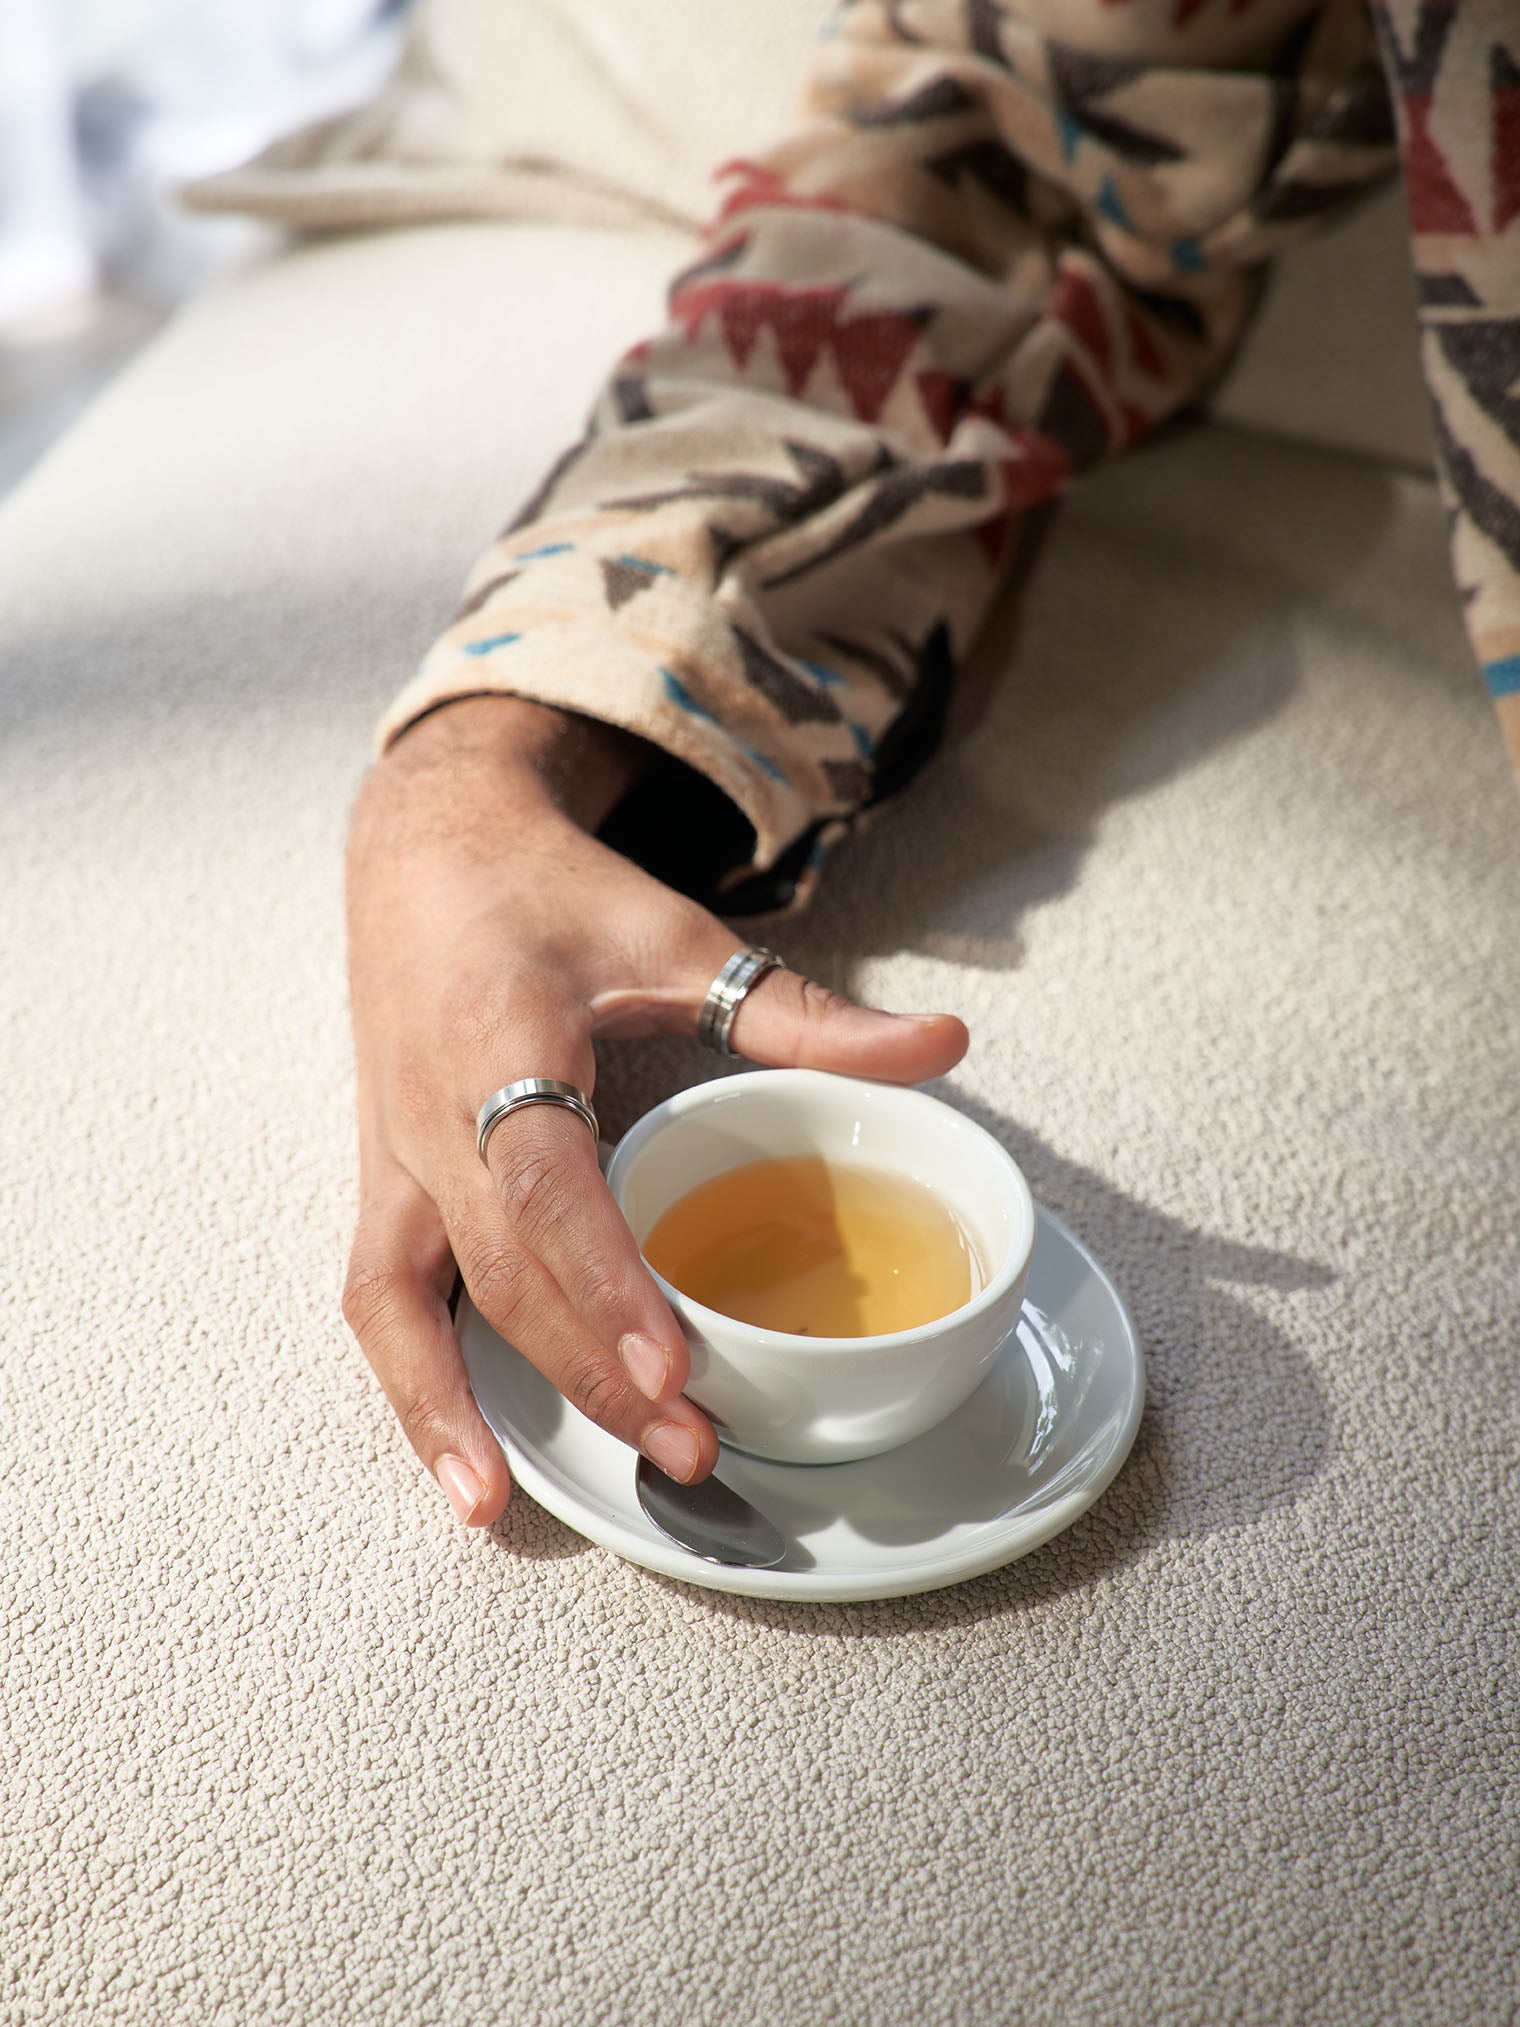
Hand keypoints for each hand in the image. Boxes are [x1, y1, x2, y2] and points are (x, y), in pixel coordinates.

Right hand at [342, 696, 969, 1526]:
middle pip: (496, 1268)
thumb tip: (944, 1049)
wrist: (424, 850)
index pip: (544, 1181)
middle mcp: (427, 1110)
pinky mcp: (379, 1182)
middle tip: (689, 1449)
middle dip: (586, 1369)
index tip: (676, 1361)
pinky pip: (377, 1299)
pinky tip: (460, 1469)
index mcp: (502, 1039)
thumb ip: (806, 1010)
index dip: (603, 1278)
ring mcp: (389, 1155)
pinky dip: (410, 1387)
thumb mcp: (679, 936)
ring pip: (401, 1301)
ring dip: (456, 1407)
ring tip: (511, 1507)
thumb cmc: (553, 895)